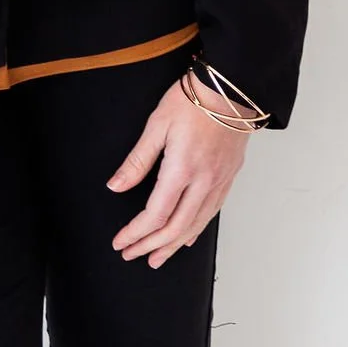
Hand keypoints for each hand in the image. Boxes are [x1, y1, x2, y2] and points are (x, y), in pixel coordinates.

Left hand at [108, 78, 252, 268]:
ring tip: (156, 257)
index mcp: (182, 170)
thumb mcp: (156, 126)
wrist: (231, 88)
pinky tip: (187, 238)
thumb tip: (116, 186)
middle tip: (132, 255)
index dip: (135, 233)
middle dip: (150, 246)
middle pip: (175, 227)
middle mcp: (203, 182)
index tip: (120, 242)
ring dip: (173, 245)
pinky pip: (212, 212)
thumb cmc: (193, 101)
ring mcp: (219, 181)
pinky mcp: (228, 177)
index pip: (155, 215)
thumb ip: (137, 161)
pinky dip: (196, 230)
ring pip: (195, 225)